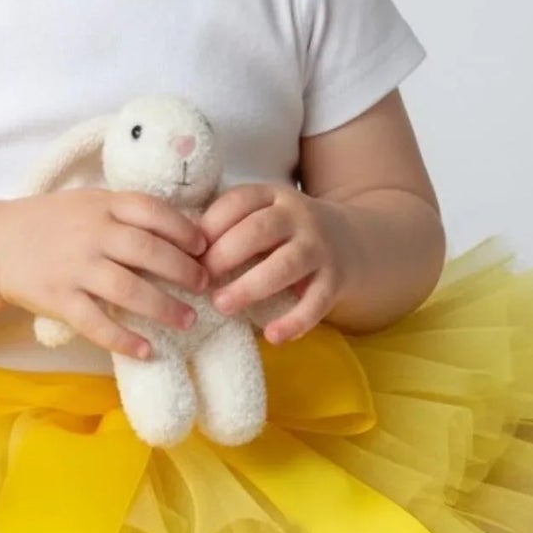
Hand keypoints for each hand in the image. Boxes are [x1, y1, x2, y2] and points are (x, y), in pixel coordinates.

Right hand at [0, 189, 210, 359]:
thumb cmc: (54, 222)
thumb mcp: (90, 203)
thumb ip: (126, 213)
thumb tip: (182, 231)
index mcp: (102, 205)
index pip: (152, 211)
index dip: (184, 230)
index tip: (205, 247)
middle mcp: (91, 234)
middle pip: (147, 251)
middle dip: (183, 271)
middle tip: (205, 287)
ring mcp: (74, 267)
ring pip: (128, 289)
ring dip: (163, 307)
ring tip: (187, 320)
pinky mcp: (59, 299)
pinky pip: (95, 322)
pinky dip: (123, 339)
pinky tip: (146, 350)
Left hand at [198, 185, 350, 344]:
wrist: (353, 241)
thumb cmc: (286, 233)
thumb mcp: (263, 215)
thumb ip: (229, 226)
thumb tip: (179, 252)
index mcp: (273, 196)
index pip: (238, 202)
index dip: (209, 227)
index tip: (187, 252)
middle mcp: (298, 217)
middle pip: (259, 231)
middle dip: (224, 255)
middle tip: (199, 281)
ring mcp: (319, 247)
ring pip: (285, 265)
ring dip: (250, 286)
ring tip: (221, 305)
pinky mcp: (335, 279)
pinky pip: (316, 301)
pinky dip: (295, 321)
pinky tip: (272, 337)